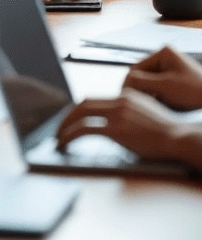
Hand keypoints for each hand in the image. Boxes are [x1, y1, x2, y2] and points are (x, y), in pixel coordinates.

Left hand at [56, 89, 183, 162]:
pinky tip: (64, 143)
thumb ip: (128, 115)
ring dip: (65, 126)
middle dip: (67, 116)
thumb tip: (112, 125)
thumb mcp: (146, 115)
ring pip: (80, 114)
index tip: (71, 119)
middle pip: (83, 103)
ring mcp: (117, 114)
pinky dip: (69, 135)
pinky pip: (84, 129)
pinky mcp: (116, 129)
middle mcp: (119, 101)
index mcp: (126, 96)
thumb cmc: (167, 134)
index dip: (78, 110)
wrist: (182, 138)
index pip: (94, 99)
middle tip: (59, 128)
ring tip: (58, 138)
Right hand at [123, 46, 201, 110]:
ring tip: (145, 106)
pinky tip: (156, 106)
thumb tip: (124, 84)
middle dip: (139, 89)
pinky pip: (158, 87)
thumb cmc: (194, 93)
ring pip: (149, 82)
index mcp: (163, 53)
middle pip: (142, 75)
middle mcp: (165, 57)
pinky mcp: (175, 80)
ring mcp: (171, 68)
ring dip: (147, 94)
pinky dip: (155, 96)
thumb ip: (141, 82)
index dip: (129, 83)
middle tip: (134, 104)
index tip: (124, 98)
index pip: (136, 68)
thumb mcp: (164, 86)